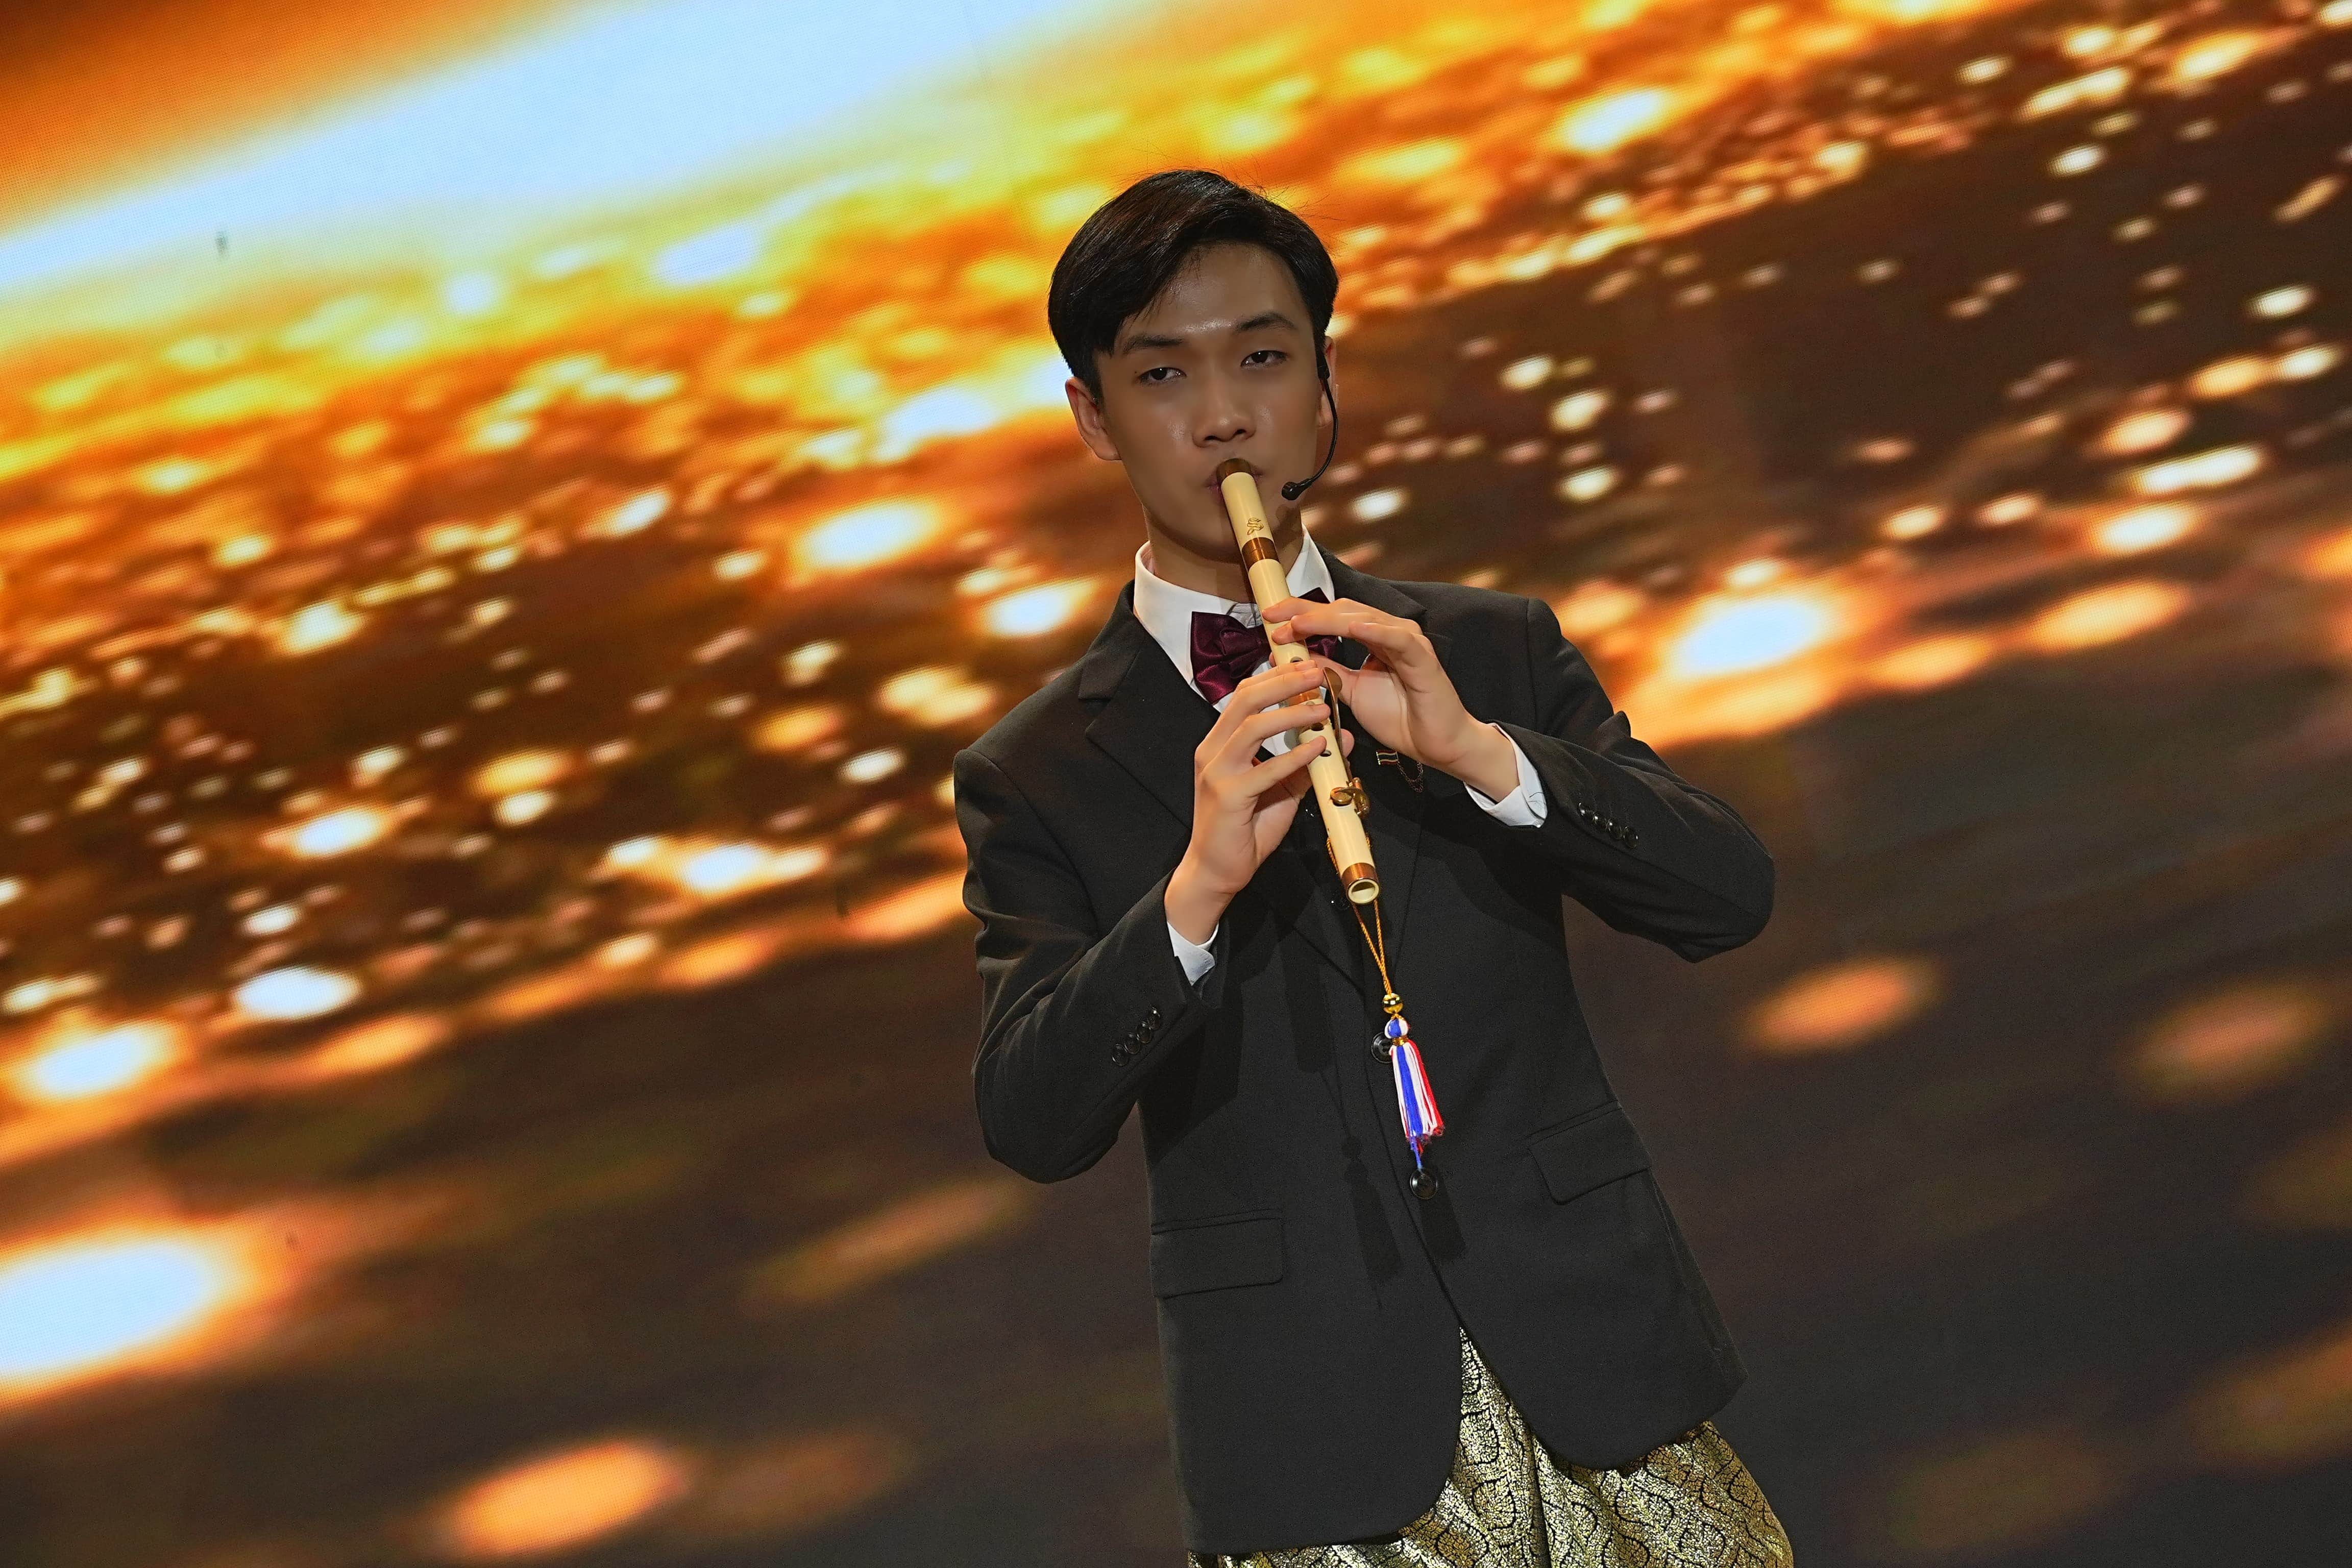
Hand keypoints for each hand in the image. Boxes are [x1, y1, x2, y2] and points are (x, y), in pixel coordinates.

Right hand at [1168, 660, 1355, 939]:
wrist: (1216, 871)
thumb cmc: (1245, 829)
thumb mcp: (1281, 789)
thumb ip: (1305, 763)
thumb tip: (1339, 737)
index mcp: (1221, 743)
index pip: (1245, 695)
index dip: (1276, 676)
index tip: (1308, 666)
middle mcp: (1213, 751)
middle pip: (1245, 699)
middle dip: (1283, 681)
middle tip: (1317, 672)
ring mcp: (1217, 772)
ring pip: (1252, 726)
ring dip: (1291, 712)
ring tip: (1322, 706)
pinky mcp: (1227, 796)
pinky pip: (1265, 768)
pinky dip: (1294, 755)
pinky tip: (1318, 747)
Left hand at [1264, 594, 1496, 782]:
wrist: (1436, 745)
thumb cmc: (1400, 717)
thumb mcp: (1350, 691)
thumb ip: (1327, 672)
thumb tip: (1293, 658)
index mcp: (1374, 636)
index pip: (1332, 616)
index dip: (1300, 613)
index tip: (1269, 619)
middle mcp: (1391, 632)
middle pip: (1344, 610)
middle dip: (1306, 612)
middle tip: (1274, 618)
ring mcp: (1409, 642)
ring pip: (1365, 619)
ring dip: (1329, 620)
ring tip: (1299, 623)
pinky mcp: (1423, 658)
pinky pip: (1398, 640)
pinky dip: (1375, 631)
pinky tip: (1353, 628)